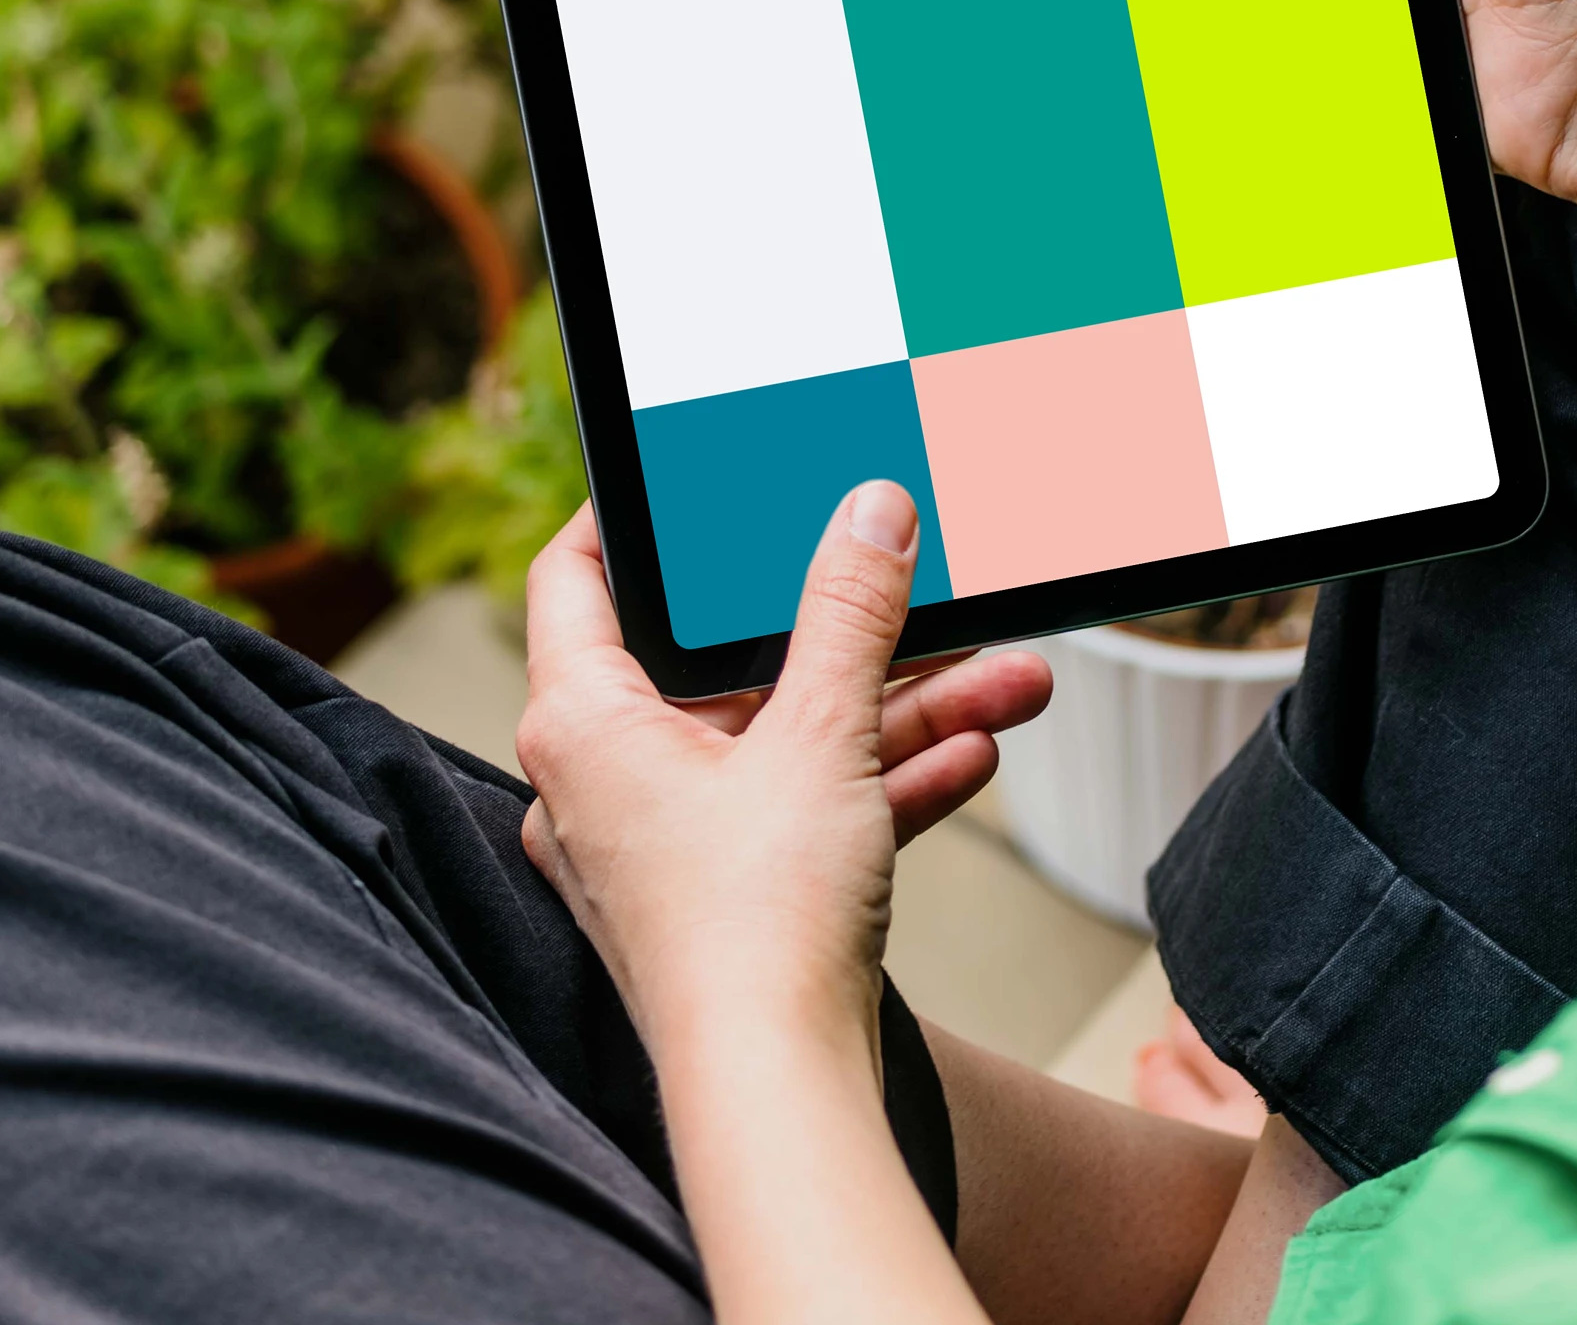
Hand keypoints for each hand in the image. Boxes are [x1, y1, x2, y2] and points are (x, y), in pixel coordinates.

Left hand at [516, 490, 1049, 1059]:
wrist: (781, 1095)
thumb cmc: (755, 928)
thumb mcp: (819, 737)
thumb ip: (849, 613)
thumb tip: (868, 512)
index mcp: (582, 723)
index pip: (575, 577)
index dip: (630, 517)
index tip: (693, 480)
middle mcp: (603, 779)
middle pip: (719, 667)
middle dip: (845, 632)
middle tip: (909, 578)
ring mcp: (662, 844)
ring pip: (780, 743)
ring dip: (893, 707)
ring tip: (1001, 676)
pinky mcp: (720, 898)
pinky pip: (799, 810)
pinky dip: (876, 779)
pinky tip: (973, 748)